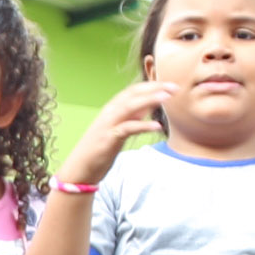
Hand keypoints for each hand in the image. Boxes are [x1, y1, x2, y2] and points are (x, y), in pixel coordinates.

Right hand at [58, 81, 176, 186]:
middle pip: (133, 94)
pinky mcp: (109, 138)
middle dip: (154, 88)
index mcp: (112, 108)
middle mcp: (109, 112)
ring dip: (149, 100)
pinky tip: (157, 126)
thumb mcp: (119, 128)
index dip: (152, 85)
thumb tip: (147, 106)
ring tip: (167, 97)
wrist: (80, 168)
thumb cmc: (101, 149)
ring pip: (130, 106)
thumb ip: (132, 116)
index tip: (170, 85)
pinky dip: (143, 125)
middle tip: (174, 87)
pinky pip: (128, 128)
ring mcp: (108, 124)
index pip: (133, 90)